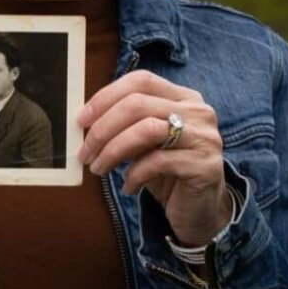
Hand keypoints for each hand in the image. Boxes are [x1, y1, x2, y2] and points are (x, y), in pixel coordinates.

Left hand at [77, 72, 229, 246]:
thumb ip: (126, 126)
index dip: (106, 97)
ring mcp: (205, 137)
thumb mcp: (145, 143)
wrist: (200, 208)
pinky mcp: (206, 165)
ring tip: (100, 169)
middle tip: (85, 153)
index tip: (82, 120)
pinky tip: (129, 186)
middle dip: (103, 129)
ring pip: (147, 129)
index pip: (140, 81)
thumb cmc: (168, 172)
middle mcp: (198, 112)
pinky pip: (158, 162)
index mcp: (184, 97)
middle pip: (139, 104)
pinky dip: (135, 174)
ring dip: (114, 150)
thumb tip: (87, 122)